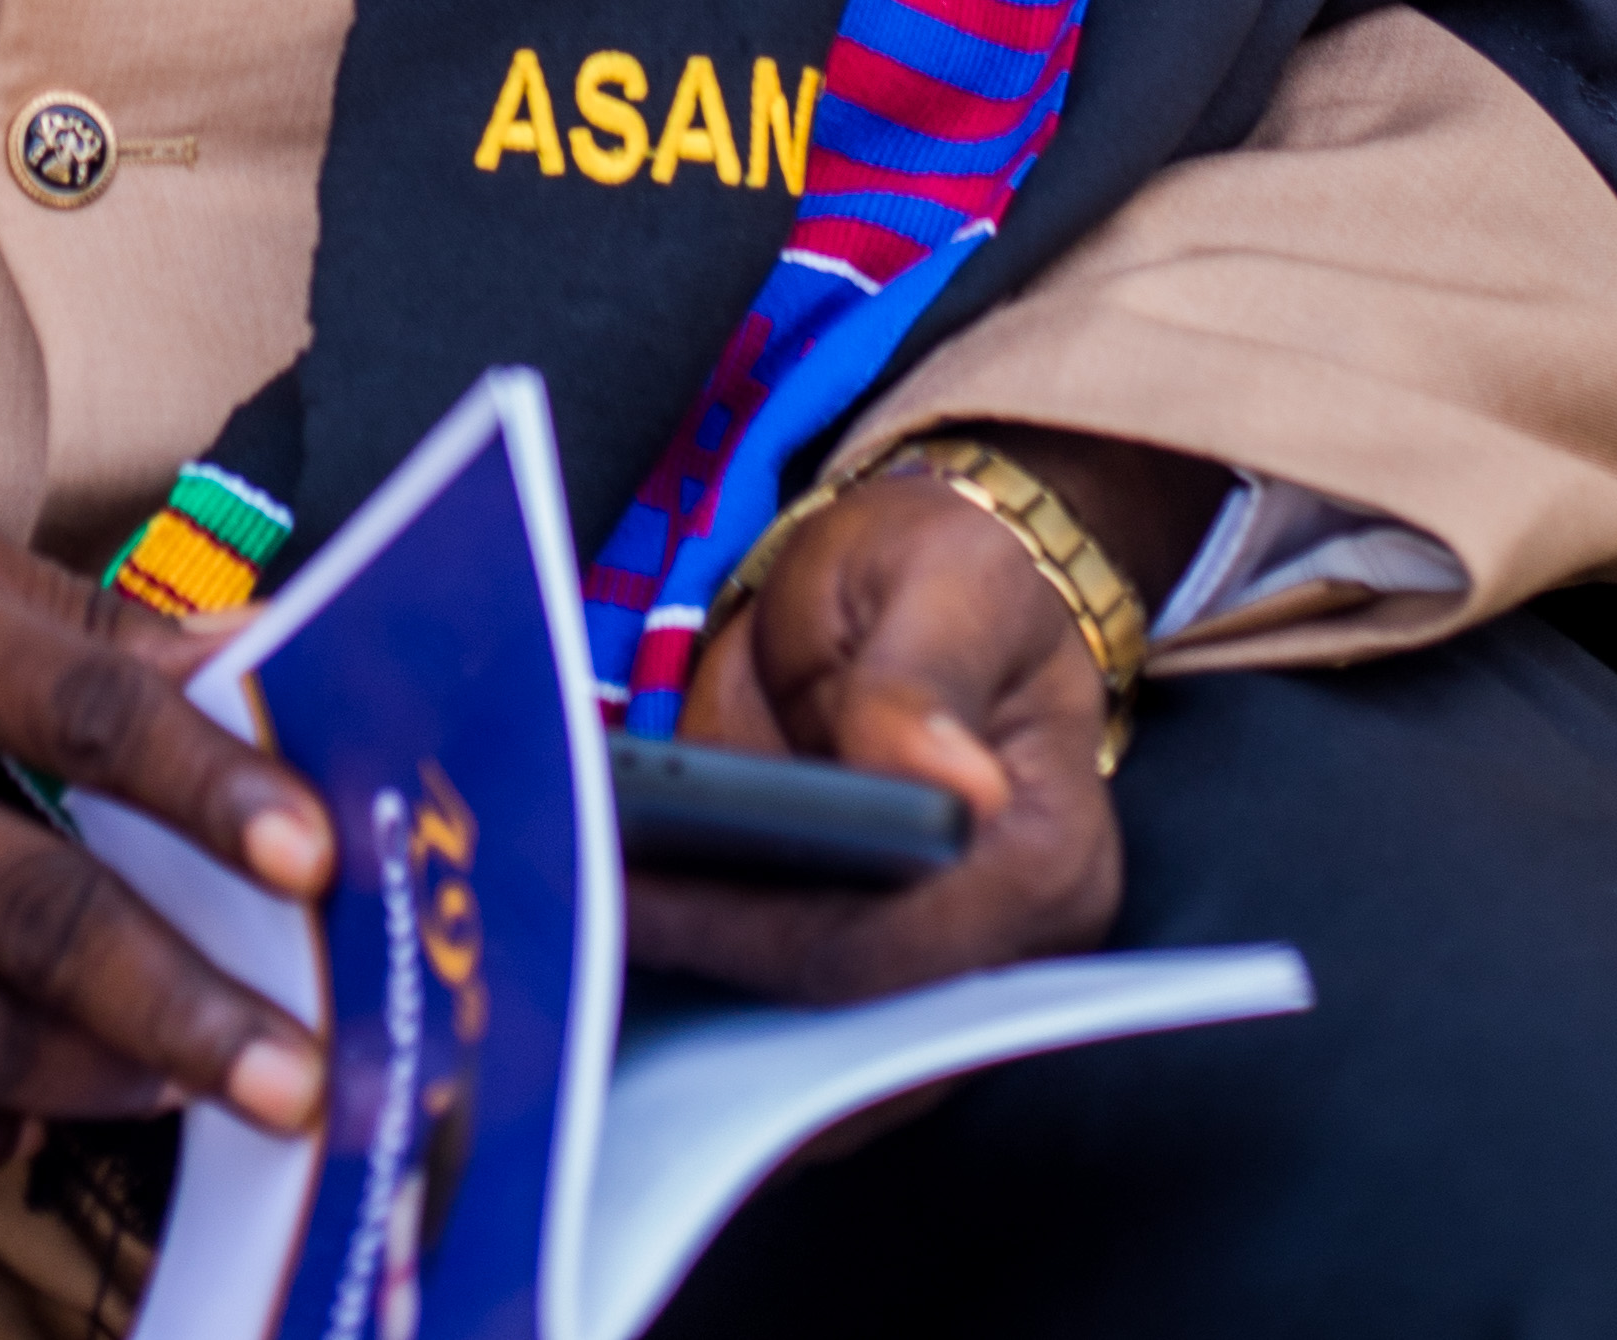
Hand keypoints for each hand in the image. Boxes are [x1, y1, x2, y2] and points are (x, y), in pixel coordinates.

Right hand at [0, 471, 332, 1183]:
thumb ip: (61, 613)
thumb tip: (246, 661)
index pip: (73, 703)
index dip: (206, 785)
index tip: (315, 855)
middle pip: (27, 906)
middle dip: (184, 1004)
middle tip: (304, 1072)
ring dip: (98, 1081)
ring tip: (195, 1091)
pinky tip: (33, 1117)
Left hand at [625, 429, 1210, 1009]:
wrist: (953, 583)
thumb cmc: (956, 571)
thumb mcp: (939, 584)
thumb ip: (922, 684)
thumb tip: (952, 790)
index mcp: (1043, 858)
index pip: (886, 951)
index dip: (745, 936)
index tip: (625, 899)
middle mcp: (1011, 950)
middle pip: (842, 1026)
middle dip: (705, 989)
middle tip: (573, 938)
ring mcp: (949, 970)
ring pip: (814, 1046)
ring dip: (696, 1008)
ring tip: (575, 946)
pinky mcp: (887, 960)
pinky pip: (794, 1008)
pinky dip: (710, 980)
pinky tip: (622, 930)